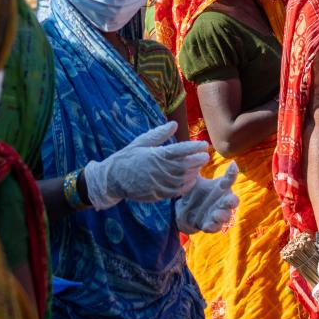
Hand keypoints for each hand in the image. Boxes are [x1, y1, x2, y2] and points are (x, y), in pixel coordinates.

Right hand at [83, 122, 208, 209]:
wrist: (112, 179)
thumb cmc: (127, 157)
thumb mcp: (141, 142)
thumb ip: (159, 134)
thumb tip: (175, 124)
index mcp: (155, 155)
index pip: (180, 150)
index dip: (194, 147)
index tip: (204, 145)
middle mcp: (159, 170)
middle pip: (184, 165)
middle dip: (198, 160)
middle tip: (206, 155)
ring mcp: (159, 183)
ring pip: (182, 179)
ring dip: (194, 172)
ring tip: (200, 166)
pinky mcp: (157, 194)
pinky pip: (176, 191)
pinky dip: (186, 186)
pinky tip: (192, 180)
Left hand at [176, 163, 238, 233]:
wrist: (185, 211)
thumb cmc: (195, 192)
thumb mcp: (196, 180)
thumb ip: (197, 168)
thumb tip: (197, 152)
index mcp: (221, 188)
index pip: (229, 178)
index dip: (232, 172)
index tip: (233, 164)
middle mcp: (222, 201)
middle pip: (233, 201)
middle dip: (232, 202)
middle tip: (228, 200)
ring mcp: (217, 214)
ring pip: (226, 216)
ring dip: (222, 216)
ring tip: (216, 214)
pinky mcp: (210, 225)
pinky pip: (215, 227)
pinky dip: (212, 226)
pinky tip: (208, 224)